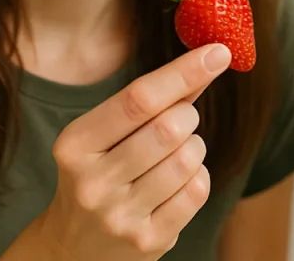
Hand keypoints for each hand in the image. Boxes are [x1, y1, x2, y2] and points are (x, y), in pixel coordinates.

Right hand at [36, 43, 231, 259]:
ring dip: (195, 148)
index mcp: (75, 145)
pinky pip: (197, 191)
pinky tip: (178, 181)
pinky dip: (199, 176)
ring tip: (175, 154)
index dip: (183, 72)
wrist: (75, 248)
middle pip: (168, 128)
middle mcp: (92, 183)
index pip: (137, 99)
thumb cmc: (101, 173)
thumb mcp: (107, 135)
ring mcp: (119, 217)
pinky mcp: (147, 242)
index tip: (218, 52)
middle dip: (187, 116)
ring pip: (188, 160)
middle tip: (181, 120)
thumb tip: (208, 58)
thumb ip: (154, 100)